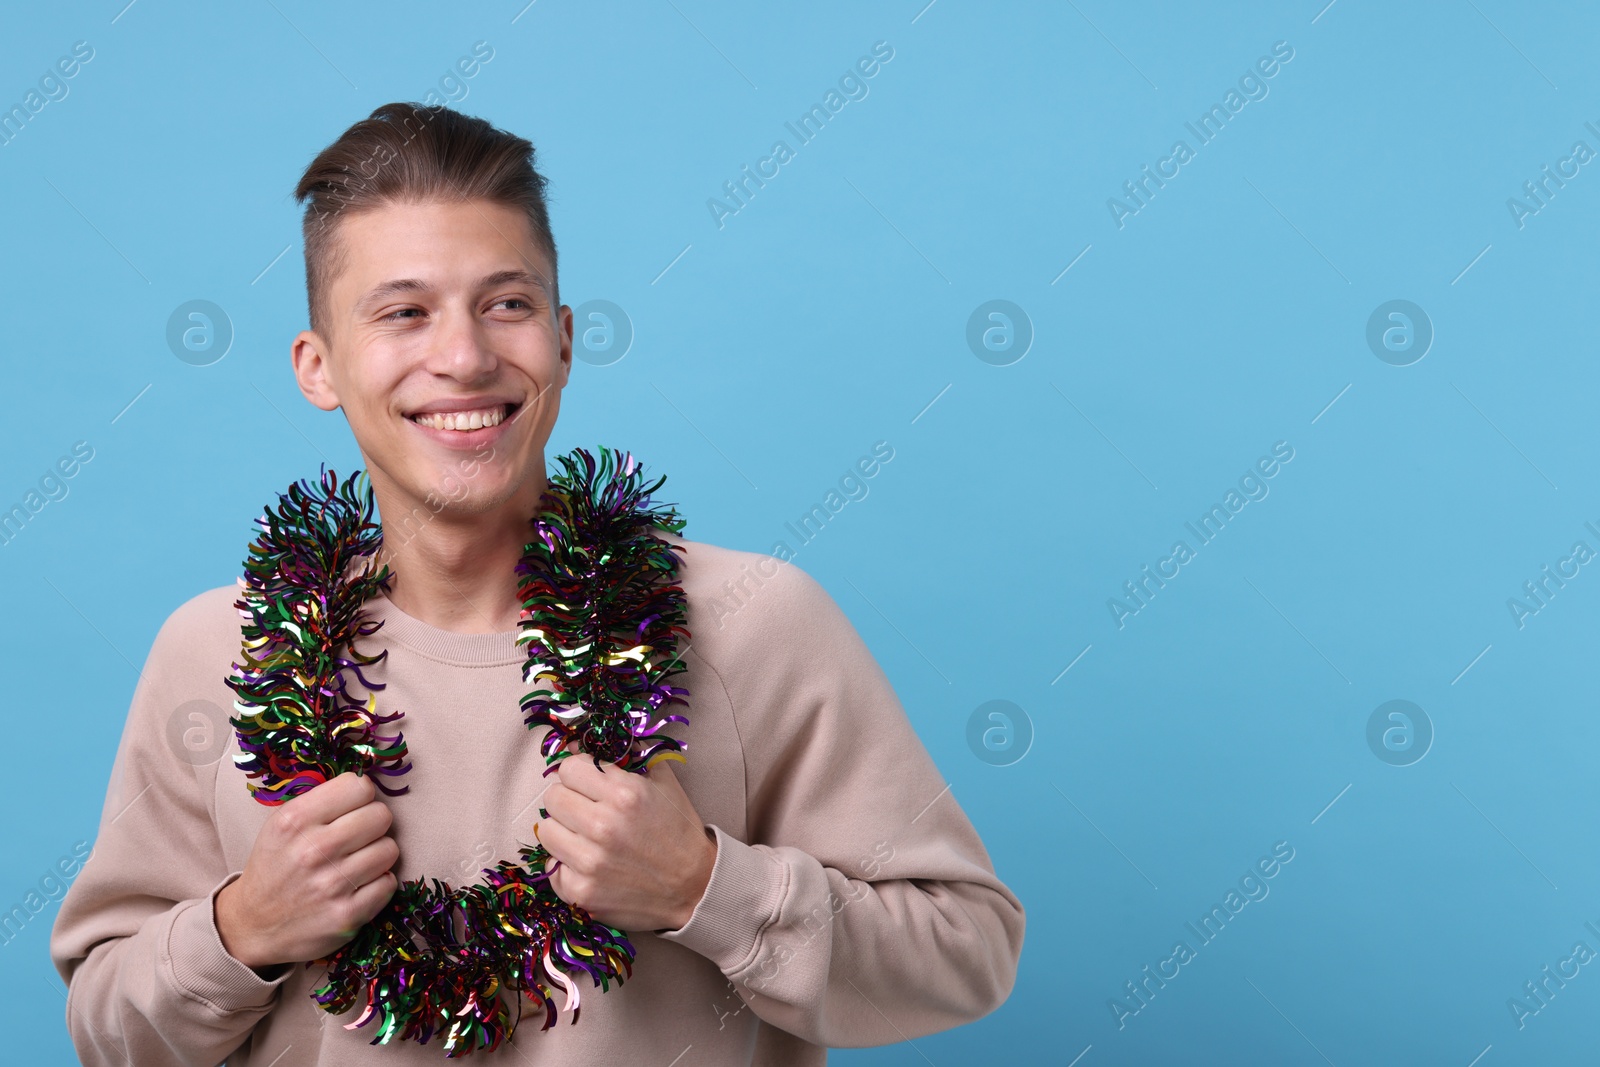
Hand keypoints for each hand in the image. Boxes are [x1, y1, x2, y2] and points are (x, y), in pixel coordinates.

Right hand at [215, 771, 399, 971]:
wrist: (253, 924)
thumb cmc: (275, 866)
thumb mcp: (282, 824)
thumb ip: (323, 800)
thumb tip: (367, 783)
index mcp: (295, 821)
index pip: (359, 786)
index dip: (361, 796)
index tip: (353, 807)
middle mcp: (313, 850)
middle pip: (381, 815)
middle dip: (373, 823)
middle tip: (357, 836)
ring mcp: (331, 885)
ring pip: (389, 849)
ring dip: (378, 854)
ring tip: (357, 861)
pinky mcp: (347, 915)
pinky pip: (389, 882)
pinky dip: (378, 883)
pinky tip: (358, 885)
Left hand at [534, 751, 715, 931]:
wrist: (694, 886)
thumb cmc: (677, 831)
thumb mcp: (662, 781)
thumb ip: (626, 754)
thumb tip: (577, 743)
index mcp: (624, 794)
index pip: (568, 768)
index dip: (579, 774)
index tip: (589, 784)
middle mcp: (603, 826)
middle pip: (552, 797)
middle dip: (569, 799)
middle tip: (587, 811)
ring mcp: (590, 862)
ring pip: (546, 830)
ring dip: (564, 831)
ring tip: (587, 838)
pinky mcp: (580, 892)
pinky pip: (551, 866)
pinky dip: (567, 864)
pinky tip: (589, 863)